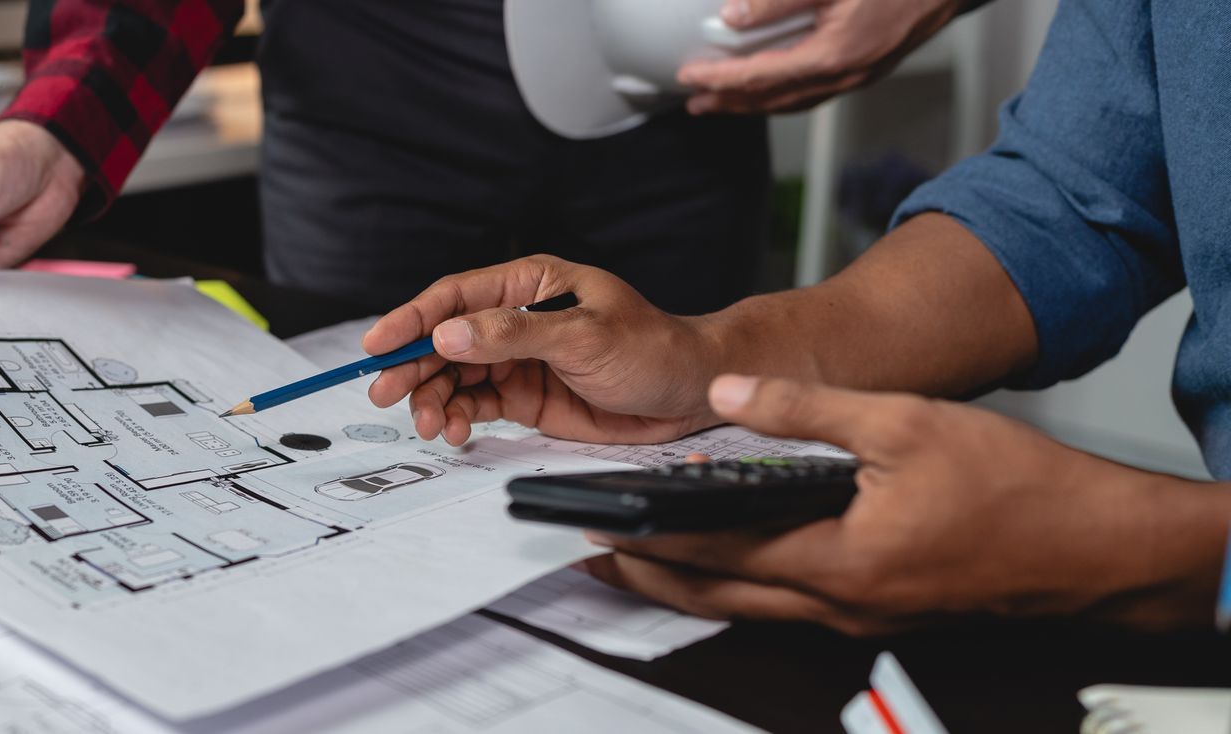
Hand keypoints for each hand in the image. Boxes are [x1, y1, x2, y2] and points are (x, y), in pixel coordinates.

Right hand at [363, 255, 726, 445]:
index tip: (379, 343)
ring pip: (454, 375)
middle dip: (412, 366)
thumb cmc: (653, 348)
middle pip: (445, 338)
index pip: (456, 297)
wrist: (692, 394)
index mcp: (530, 284)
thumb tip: (448, 334)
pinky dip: (458, 418)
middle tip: (386, 392)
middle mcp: (516, 318)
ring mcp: (518, 359)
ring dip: (433, 398)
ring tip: (428, 424)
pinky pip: (476, 404)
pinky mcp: (525, 395)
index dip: (412, 318)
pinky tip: (454, 432)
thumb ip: (513, 335)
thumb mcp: (583, 336)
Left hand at [582, 374, 1230, 634]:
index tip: (596, 529)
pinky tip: (737, 559)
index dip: (646, 539)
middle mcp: (842, 601)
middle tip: (597, 554)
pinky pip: (792, 603)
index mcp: (838, 560)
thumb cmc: (1021, 490)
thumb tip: (729, 391)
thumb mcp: (905, 423)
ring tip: (646, 556)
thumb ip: (806, 407)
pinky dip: (747, 583)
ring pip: (752, 607)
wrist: (1099, 544)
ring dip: (694, 583)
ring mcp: (862, 613)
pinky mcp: (883, 607)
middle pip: (718, 597)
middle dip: (650, 576)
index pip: (713, 553)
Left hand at [678, 0, 964, 114]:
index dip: (719, 80)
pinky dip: (785, 95)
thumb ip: (778, 0)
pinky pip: (815, 93)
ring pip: (795, 101)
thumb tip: (733, 17)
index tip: (688, 78)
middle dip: (731, 103)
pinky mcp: (869, 68)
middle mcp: (846, 75)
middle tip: (695, 102)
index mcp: (833, 56)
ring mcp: (860, 76)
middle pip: (774, 100)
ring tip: (724, 102)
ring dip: (755, 104)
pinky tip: (773, 88)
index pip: (759, 77)